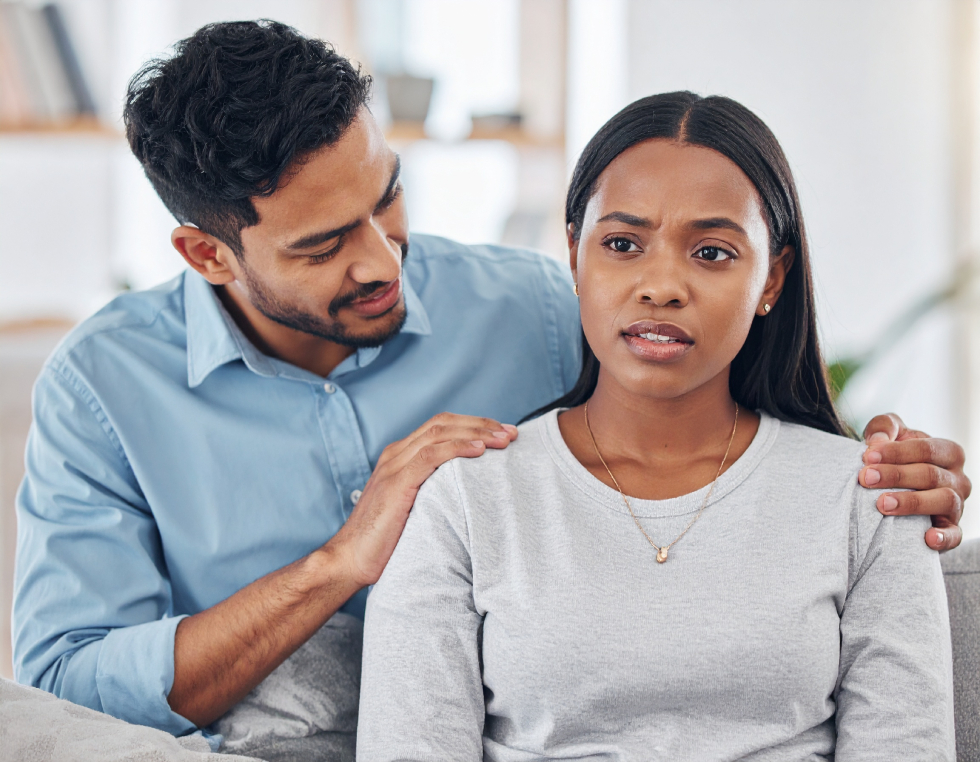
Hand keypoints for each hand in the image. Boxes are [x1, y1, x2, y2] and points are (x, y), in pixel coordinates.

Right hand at [328, 413, 517, 586]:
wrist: (349, 560)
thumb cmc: (384, 542)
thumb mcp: (414, 508)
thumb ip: (434, 492)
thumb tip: (470, 493)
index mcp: (399, 456)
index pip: (441, 427)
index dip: (474, 425)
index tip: (502, 433)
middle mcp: (395, 454)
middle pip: (444, 423)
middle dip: (481, 424)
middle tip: (512, 433)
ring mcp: (394, 467)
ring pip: (440, 433)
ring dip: (477, 433)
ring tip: (504, 440)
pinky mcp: (395, 484)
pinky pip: (430, 455)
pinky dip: (458, 448)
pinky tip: (480, 451)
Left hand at [858, 413, 970, 550]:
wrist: (895, 484)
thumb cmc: (894, 456)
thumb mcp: (889, 435)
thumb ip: (884, 427)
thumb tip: (878, 441)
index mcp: (948, 452)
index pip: (926, 449)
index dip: (896, 452)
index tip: (867, 456)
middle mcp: (958, 478)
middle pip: (931, 475)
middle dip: (896, 475)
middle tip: (866, 478)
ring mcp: (957, 504)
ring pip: (944, 500)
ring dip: (912, 502)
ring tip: (883, 504)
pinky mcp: (951, 528)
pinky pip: (954, 535)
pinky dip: (944, 537)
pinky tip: (927, 538)